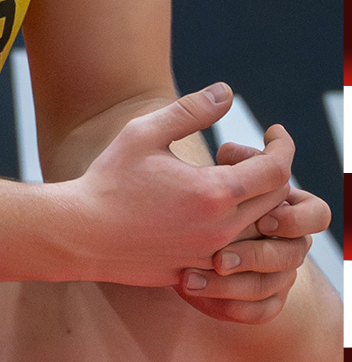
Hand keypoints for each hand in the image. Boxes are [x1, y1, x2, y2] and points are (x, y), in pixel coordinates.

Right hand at [70, 84, 293, 286]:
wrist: (79, 235)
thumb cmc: (108, 181)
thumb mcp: (144, 133)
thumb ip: (190, 110)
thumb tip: (227, 92)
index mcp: (214, 193)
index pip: (277, 169)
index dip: (283, 145)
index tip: (273, 131)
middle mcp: (220, 229)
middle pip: (277, 199)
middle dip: (270, 170)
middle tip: (238, 153)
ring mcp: (209, 255)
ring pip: (259, 228)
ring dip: (257, 201)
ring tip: (229, 180)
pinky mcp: (196, 270)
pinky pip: (236, 252)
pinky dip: (237, 228)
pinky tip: (210, 210)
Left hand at [177, 142, 330, 325]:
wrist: (186, 230)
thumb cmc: (210, 192)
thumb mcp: (222, 173)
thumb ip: (233, 162)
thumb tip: (229, 153)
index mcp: (293, 209)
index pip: (318, 214)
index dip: (296, 218)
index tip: (263, 218)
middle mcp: (292, 243)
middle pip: (295, 255)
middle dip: (257, 256)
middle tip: (220, 258)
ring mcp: (281, 274)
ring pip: (270, 286)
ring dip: (230, 286)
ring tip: (190, 279)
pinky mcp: (264, 300)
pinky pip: (260, 311)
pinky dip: (229, 307)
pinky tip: (195, 297)